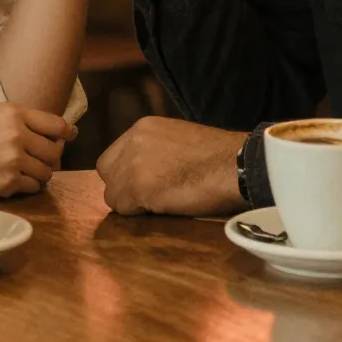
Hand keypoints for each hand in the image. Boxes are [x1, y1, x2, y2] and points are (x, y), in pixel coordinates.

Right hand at [0, 101, 76, 197]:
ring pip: (47, 171)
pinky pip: (34, 186)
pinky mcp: (8, 182)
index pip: (56, 124)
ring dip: (40, 173)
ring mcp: (13, 159)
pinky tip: (14, 180)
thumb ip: (26, 120)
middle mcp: (16, 134)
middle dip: (50, 157)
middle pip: (55, 151)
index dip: (67, 132)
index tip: (70, 136)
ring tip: (24, 170)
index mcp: (14, 113)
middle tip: (39, 158)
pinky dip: (28, 185)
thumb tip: (64, 133)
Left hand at [96, 116, 245, 215]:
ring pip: (112, 194)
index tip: (142, 184)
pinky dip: (138, 214)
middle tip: (147, 197)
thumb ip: (154, 150)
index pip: (113, 156)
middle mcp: (132, 141)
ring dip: (131, 203)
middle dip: (122, 188)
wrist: (234, 165)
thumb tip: (143, 170)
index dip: (125, 174)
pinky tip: (162, 208)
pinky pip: (123, 209)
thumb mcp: (177, 140)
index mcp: (142, 127)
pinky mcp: (138, 186)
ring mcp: (133, 163)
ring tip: (159, 204)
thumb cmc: (217, 156)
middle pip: (106, 173)